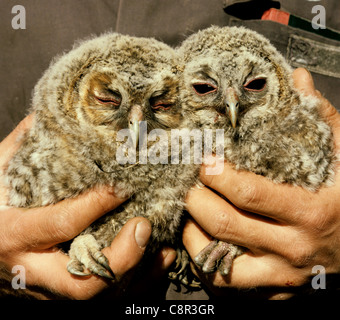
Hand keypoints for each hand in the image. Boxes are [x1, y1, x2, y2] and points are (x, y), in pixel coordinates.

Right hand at [0, 115, 174, 298]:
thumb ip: (20, 149)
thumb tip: (50, 117)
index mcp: (14, 235)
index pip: (62, 223)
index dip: (97, 205)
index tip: (123, 186)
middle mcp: (33, 270)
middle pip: (82, 282)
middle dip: (120, 256)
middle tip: (142, 225)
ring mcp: (48, 288)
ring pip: (98, 295)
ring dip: (136, 272)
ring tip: (162, 245)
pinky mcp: (61, 293)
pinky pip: (106, 300)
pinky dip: (137, 281)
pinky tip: (159, 258)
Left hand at [184, 68, 339, 298]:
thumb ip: (321, 117)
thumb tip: (297, 78)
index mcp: (310, 210)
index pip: (246, 192)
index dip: (215, 173)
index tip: (203, 159)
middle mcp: (293, 246)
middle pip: (223, 223)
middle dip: (195, 198)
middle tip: (189, 180)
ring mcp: (282, 273)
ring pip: (218, 259)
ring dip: (193, 232)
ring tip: (190, 208)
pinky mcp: (275, 289)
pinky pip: (227, 283)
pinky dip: (205, 260)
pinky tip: (201, 238)